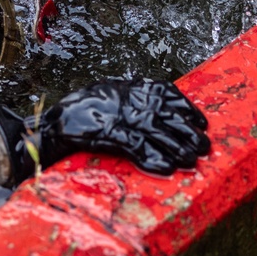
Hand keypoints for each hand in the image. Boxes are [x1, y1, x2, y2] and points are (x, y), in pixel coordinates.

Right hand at [0, 78, 209, 183]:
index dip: (186, 108)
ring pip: (157, 131)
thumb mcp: (110, 98)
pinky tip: (167, 167)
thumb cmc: (81, 113)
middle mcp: (126, 99)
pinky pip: (136, 146)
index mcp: (128, 88)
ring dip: (177, 147)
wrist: (51, 124)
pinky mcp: (108, 133)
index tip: (202, 121)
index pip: (165, 93)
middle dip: (187, 132)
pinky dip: (153, 157)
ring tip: (193, 159)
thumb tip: (159, 114)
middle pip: (166, 115)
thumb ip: (132, 102)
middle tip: (205, 147)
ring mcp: (118, 115)